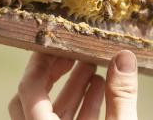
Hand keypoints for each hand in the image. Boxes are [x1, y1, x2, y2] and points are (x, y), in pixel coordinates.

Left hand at [8, 50, 138, 119]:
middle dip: (53, 71)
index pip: (28, 89)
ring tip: (93, 65)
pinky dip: (80, 106)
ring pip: (51, 111)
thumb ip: (121, 96)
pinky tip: (101, 89)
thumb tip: (124, 57)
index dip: (40, 61)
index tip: (55, 40)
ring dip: (71, 87)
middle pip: (32, 98)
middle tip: (72, 51)